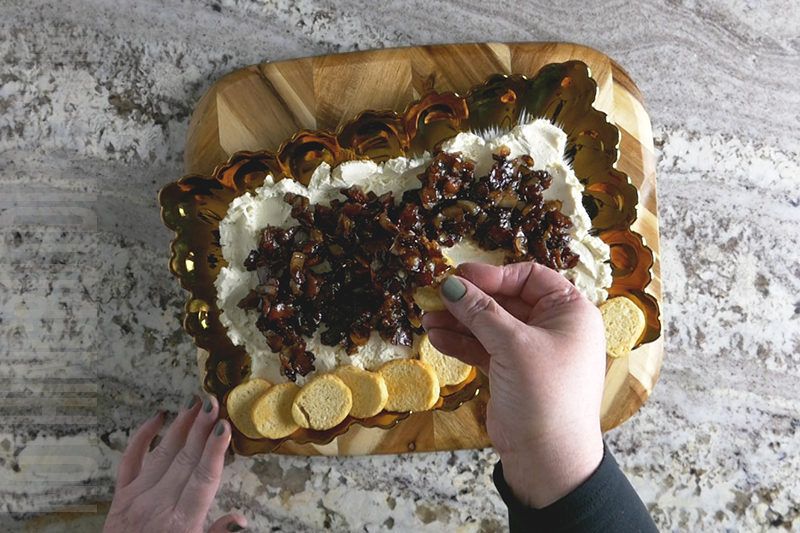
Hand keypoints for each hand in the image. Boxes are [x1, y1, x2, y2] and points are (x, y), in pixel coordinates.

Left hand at [103, 395, 246, 532]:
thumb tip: (241, 520)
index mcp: (181, 522)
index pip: (204, 478)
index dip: (215, 450)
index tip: (224, 426)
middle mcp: (158, 505)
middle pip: (185, 459)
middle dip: (201, 428)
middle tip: (214, 402)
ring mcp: (136, 498)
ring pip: (162, 454)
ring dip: (180, 426)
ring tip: (195, 403)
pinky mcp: (120, 497)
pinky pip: (130, 460)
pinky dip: (141, 437)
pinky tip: (156, 418)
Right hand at [422, 262, 605, 507]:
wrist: (548, 458)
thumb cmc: (545, 395)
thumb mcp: (512, 345)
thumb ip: (480, 311)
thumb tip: (451, 284)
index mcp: (570, 312)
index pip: (530, 277)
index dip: (494, 275)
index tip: (460, 276)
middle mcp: (554, 328)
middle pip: (505, 300)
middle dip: (470, 301)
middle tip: (436, 296)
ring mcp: (532, 351)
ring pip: (490, 325)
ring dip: (459, 322)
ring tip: (427, 319)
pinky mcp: (513, 372)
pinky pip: (484, 348)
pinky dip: (462, 343)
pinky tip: (438, 338)